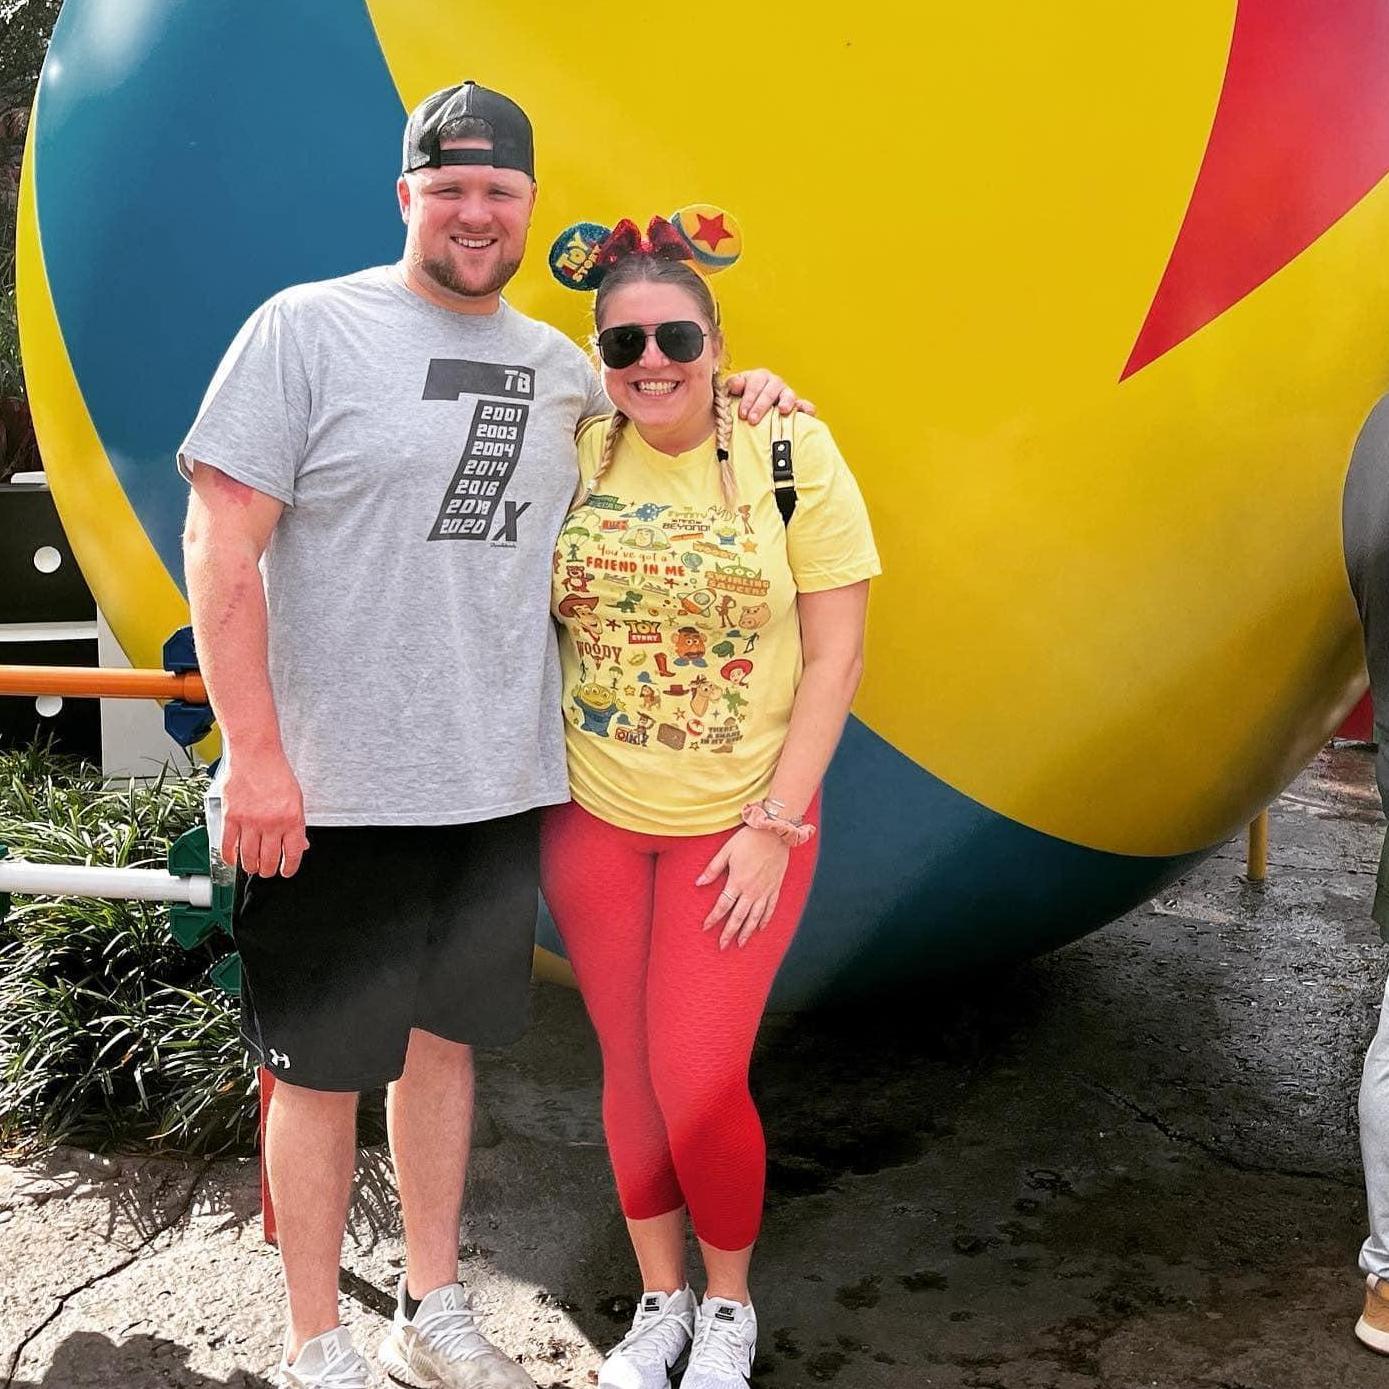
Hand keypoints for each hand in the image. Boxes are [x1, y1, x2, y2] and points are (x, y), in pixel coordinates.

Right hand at [222, 752, 308, 877]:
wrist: (255, 755)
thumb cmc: (276, 774)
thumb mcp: (296, 800)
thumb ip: (297, 825)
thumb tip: (300, 846)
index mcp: (292, 819)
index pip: (292, 854)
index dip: (289, 869)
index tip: (285, 872)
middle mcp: (271, 823)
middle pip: (269, 860)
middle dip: (268, 871)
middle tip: (267, 870)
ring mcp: (249, 821)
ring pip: (248, 857)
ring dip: (250, 866)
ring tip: (252, 866)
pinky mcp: (230, 817)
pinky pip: (227, 845)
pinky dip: (230, 857)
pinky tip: (234, 858)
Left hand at [696, 826, 790, 948]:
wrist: (775, 831)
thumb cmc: (748, 839)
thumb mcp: (726, 851)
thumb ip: (713, 869)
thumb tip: (698, 883)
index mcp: (737, 882)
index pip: (722, 906)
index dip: (713, 918)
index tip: (705, 928)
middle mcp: (751, 891)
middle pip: (738, 917)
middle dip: (729, 932)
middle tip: (722, 946)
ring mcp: (765, 891)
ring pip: (755, 917)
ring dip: (747, 932)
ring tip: (740, 943)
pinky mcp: (775, 887)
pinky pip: (770, 908)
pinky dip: (765, 920)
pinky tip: (760, 928)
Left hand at [725, 369, 816, 424]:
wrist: (751, 411)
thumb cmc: (740, 401)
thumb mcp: (732, 392)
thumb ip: (731, 386)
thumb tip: (736, 385)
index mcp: (758, 378)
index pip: (754, 383)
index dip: (748, 398)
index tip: (742, 413)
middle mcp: (774, 383)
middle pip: (770, 390)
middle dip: (761, 405)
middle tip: (752, 419)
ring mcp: (787, 394)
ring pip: (789, 394)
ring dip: (786, 401)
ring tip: (783, 410)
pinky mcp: (797, 406)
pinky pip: (805, 405)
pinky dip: (806, 408)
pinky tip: (806, 413)